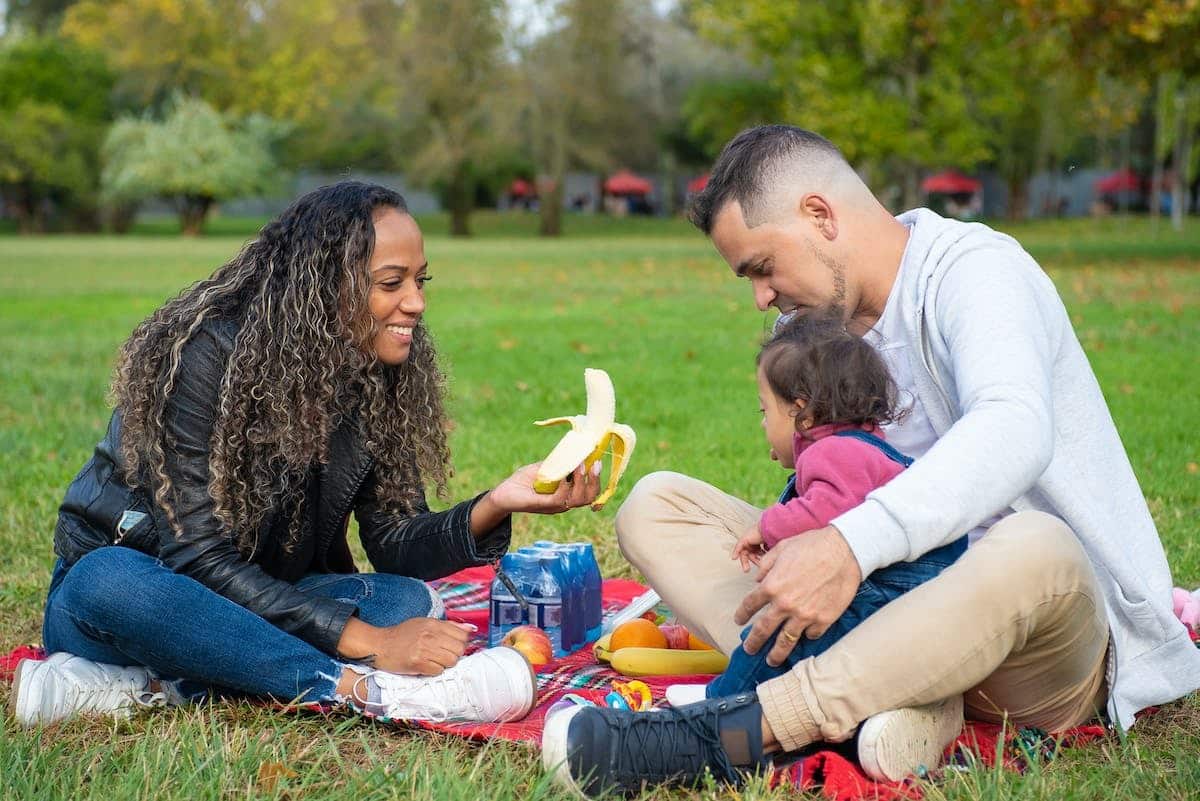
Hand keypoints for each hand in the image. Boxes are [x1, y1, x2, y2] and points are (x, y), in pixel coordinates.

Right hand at [337, 616, 472, 674]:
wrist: (379, 645)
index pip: (462, 635)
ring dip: (445, 664)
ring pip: (451, 662)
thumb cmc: (402, 635)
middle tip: (443, 656)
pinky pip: (438, 671)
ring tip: (434, 661)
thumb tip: (470, 629)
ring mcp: (424, 649)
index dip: (461, 643)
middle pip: (459, 650)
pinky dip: (435, 671)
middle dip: (455, 655)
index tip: (453, 647)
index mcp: (433, 624)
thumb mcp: (424, 623)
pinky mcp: (417, 663)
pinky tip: (426, 666)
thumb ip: (448, 626)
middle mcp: (430, 635)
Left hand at [484, 461, 600, 515]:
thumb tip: (574, 447)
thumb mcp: (545, 468)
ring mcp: (554, 506)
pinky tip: (563, 475)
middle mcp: (564, 503)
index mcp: (567, 494)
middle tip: (594, 464)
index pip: (590, 492)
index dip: (597, 479)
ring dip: (582, 482)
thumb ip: (559, 462)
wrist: (503, 493)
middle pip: (589, 498)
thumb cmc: (523, 481)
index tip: (597, 461)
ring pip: (578, 500)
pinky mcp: (543, 505)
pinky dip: (564, 486)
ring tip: (579, 466)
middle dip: (594, 481)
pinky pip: (559, 499)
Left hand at [734, 525, 861, 666]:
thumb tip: (758, 580)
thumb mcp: (781, 548)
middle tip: (749, 650)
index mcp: (772, 586)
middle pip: (763, 630)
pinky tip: (803, 638)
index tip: (739, 621)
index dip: (742, 615)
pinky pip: (811, 635)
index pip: (749, 605)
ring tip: (771, 661)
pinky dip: (806, 637)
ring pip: (785, 642)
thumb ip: (766, 566)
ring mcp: (805, 615)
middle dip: (753, 643)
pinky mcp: (824, 620)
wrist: (845, 551)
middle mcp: (785, 604)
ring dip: (776, 654)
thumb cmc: (813, 545)